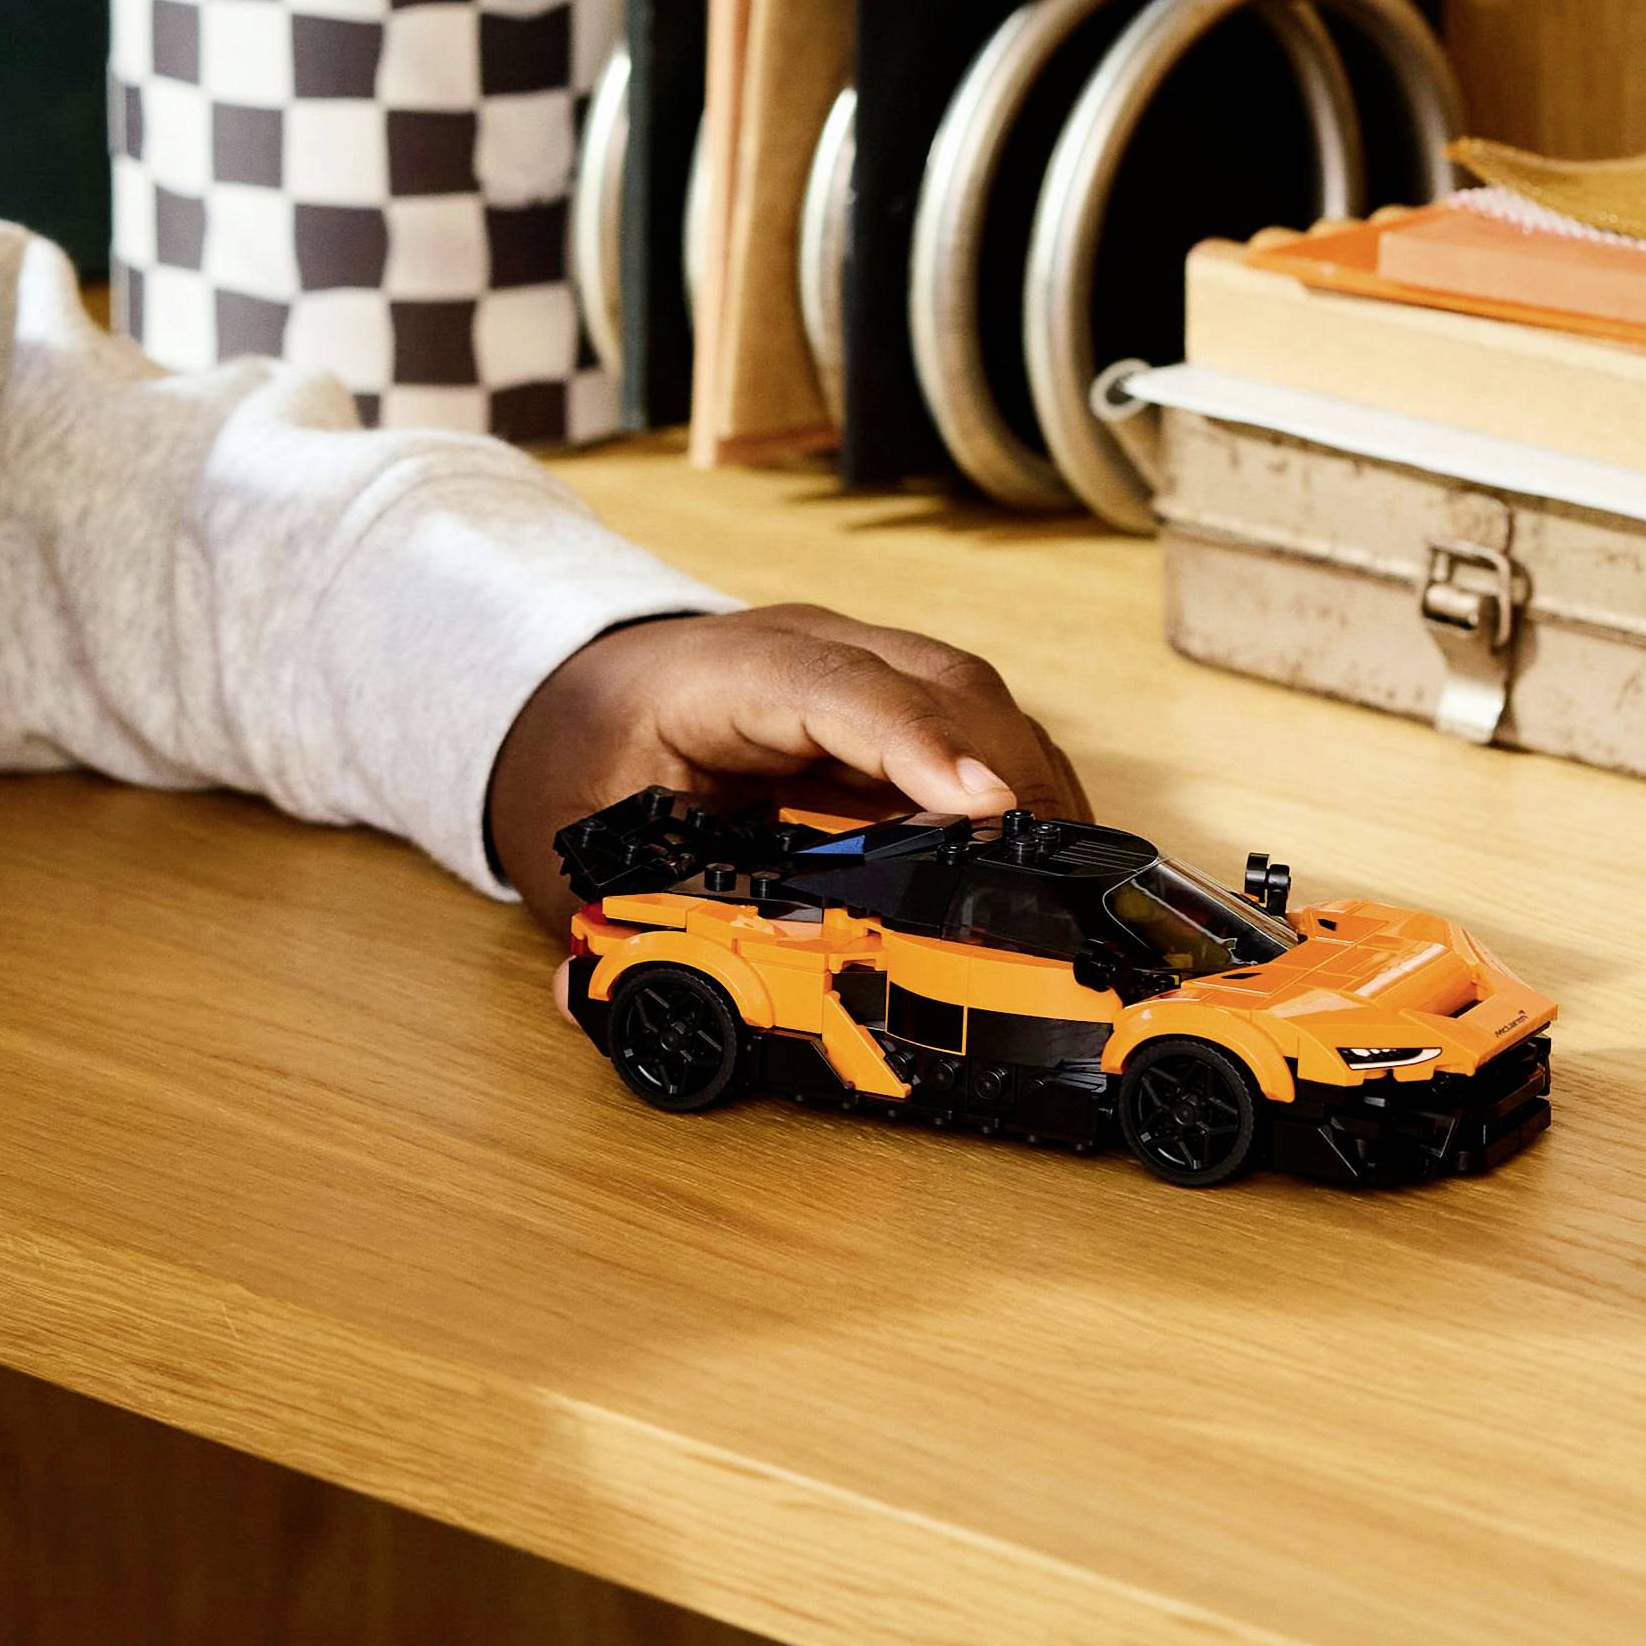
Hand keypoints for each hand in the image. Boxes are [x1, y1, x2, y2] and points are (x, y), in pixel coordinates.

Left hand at [486, 604, 1091, 940]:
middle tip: (1053, 877)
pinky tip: (1042, 859)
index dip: (911, 741)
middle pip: (931, 679)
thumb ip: (596, 916)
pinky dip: (1014, 787)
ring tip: (1068, 881)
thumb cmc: (591, 756)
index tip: (982, 805)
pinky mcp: (890, 698)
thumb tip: (584, 996)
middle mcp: (807, 649)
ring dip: (1025, 781)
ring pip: (970, 697)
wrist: (588, 694)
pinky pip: (972, 727)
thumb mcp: (576, 841)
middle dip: (1001, 771)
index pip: (828, 686)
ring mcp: (858, 663)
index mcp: (721, 674)